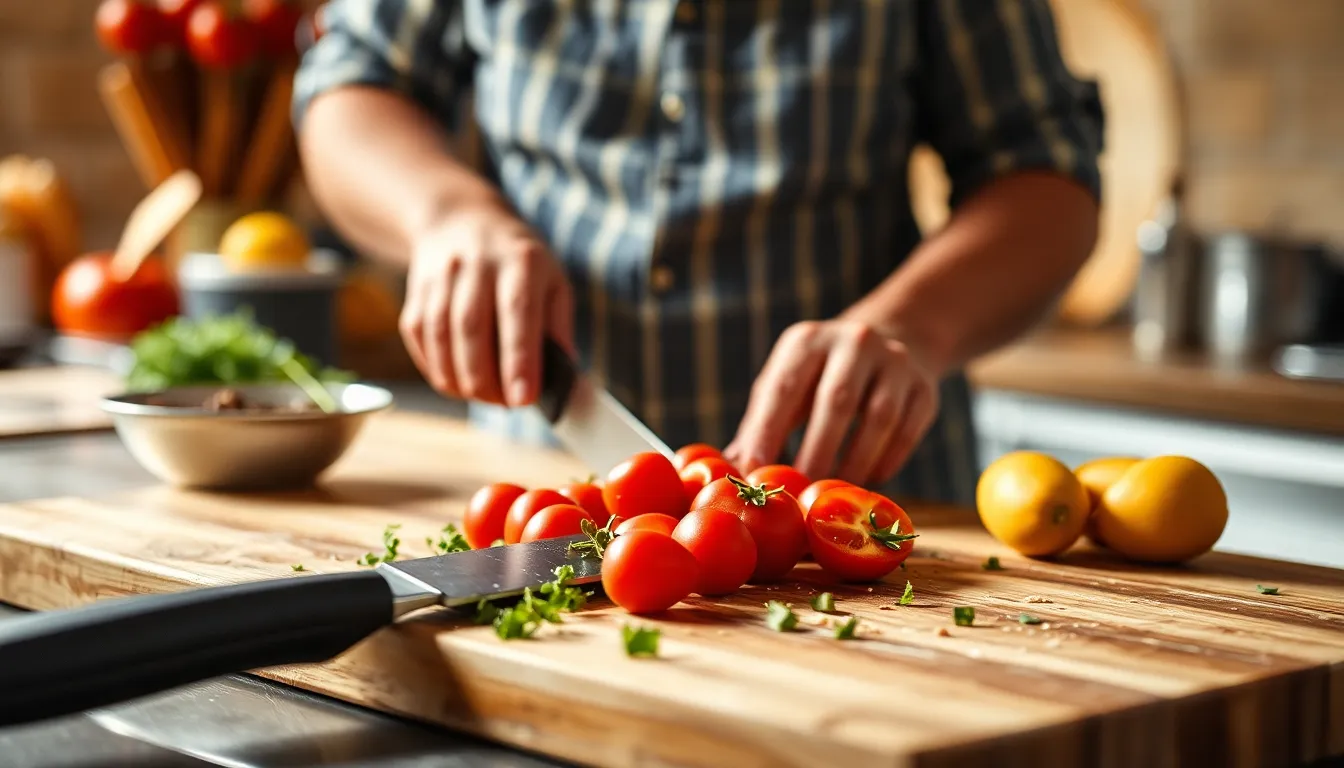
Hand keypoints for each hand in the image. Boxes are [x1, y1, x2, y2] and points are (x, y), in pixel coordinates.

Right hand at [399, 199, 572, 406]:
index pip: (517, 312)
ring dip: (460, 379)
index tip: (524, 399)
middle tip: (505, 404)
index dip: (519, 358)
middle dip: (486, 379)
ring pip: (441, 336)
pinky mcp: (417, 291)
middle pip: (472, 328)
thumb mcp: (553, 283)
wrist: (462, 220)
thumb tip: (563, 380)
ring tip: (482, 396)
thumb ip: (559, 330)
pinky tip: (456, 381)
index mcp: (520, 260)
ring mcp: (441, 275)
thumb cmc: (520, 263)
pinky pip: (420, 338)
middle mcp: (476, 263)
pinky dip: (436, 369)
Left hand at [724, 320, 938, 486]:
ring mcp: (896, 361)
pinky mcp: (926, 386)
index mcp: (807, 341)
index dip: (768, 431)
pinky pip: (908, 430)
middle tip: (801, 495)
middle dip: (817, 452)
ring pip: (879, 417)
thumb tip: (727, 470)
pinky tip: (870, 481)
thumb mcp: (787, 383)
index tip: (754, 472)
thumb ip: (760, 424)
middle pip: (837, 401)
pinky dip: (887, 460)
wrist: (891, 339)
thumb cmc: (820, 376)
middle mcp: (854, 342)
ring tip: (836, 495)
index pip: (784, 387)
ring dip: (855, 462)